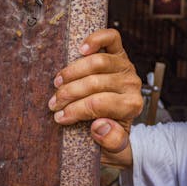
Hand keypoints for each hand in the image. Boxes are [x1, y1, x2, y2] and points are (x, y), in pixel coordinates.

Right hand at [48, 28, 142, 159]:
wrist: (117, 120)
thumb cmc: (110, 132)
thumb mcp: (114, 147)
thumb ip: (112, 141)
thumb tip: (100, 125)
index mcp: (132, 106)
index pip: (99, 104)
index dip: (76, 110)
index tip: (60, 118)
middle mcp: (132, 84)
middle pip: (95, 83)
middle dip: (69, 94)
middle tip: (53, 104)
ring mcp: (125, 66)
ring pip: (97, 62)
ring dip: (72, 72)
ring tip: (58, 84)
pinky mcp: (119, 53)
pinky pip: (111, 38)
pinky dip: (96, 40)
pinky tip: (81, 49)